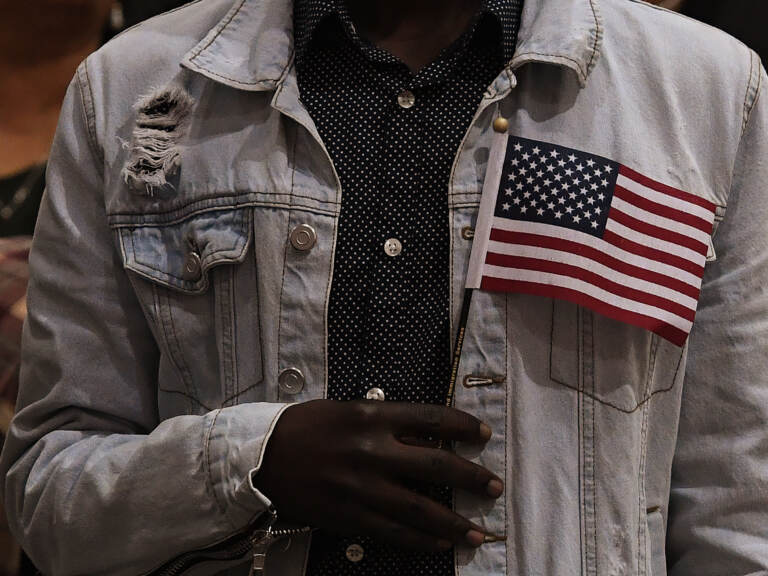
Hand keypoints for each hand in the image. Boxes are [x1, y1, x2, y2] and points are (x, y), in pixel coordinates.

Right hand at [254, 400, 502, 551]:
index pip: (432, 419)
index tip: (484, 434)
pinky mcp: (349, 517)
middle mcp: (372, 452)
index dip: (464, 427)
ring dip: (454, 523)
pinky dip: (421, 540)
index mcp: (372, 417)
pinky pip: (393, 533)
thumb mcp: (349, 410)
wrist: (263, 456)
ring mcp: (362, 488)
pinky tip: (440, 544)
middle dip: (472, 478)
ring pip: (420, 510)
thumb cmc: (307, 426)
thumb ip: (388, 423)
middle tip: (494, 486)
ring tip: (478, 532)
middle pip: (436, 466)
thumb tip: (430, 438)